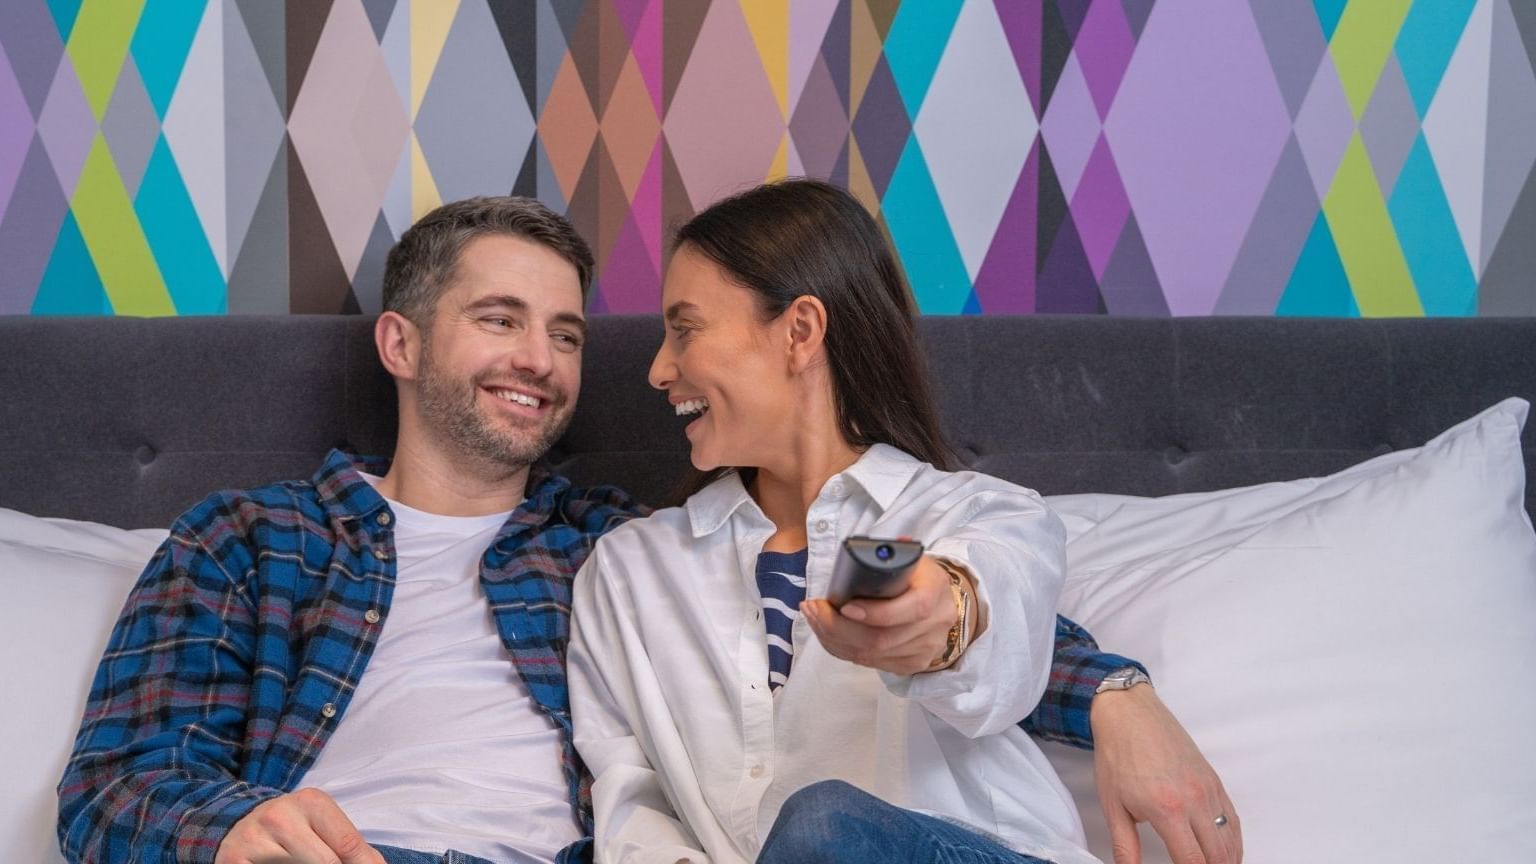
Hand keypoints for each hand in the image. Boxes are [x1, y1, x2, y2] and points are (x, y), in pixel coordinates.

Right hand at [214, 787, 384, 863]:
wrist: (240, 824)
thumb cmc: (293, 827)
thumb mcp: (322, 825)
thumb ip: (350, 845)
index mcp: (311, 802)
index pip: (348, 845)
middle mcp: (280, 815)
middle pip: (326, 863)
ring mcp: (254, 839)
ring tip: (303, 862)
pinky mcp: (233, 861)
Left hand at [800, 555, 957, 674]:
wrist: (941, 600)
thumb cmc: (916, 575)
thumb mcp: (908, 558)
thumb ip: (890, 555)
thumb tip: (866, 550)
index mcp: (935, 589)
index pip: (911, 609)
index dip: (874, 612)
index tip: (843, 606)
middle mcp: (936, 624)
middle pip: (882, 639)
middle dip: (838, 627)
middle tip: (812, 609)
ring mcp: (925, 649)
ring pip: (870, 655)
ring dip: (834, 639)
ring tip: (814, 618)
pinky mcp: (912, 665)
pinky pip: (870, 663)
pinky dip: (843, 650)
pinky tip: (828, 634)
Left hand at [1089, 684, 1240, 863]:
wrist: (1128, 713)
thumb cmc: (1118, 754)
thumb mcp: (1112, 805)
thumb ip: (1124, 845)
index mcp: (1168, 809)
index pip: (1193, 861)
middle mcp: (1195, 800)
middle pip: (1218, 855)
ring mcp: (1208, 789)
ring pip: (1230, 839)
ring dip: (1226, 860)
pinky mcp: (1214, 780)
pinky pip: (1233, 818)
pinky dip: (1234, 841)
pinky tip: (1227, 852)